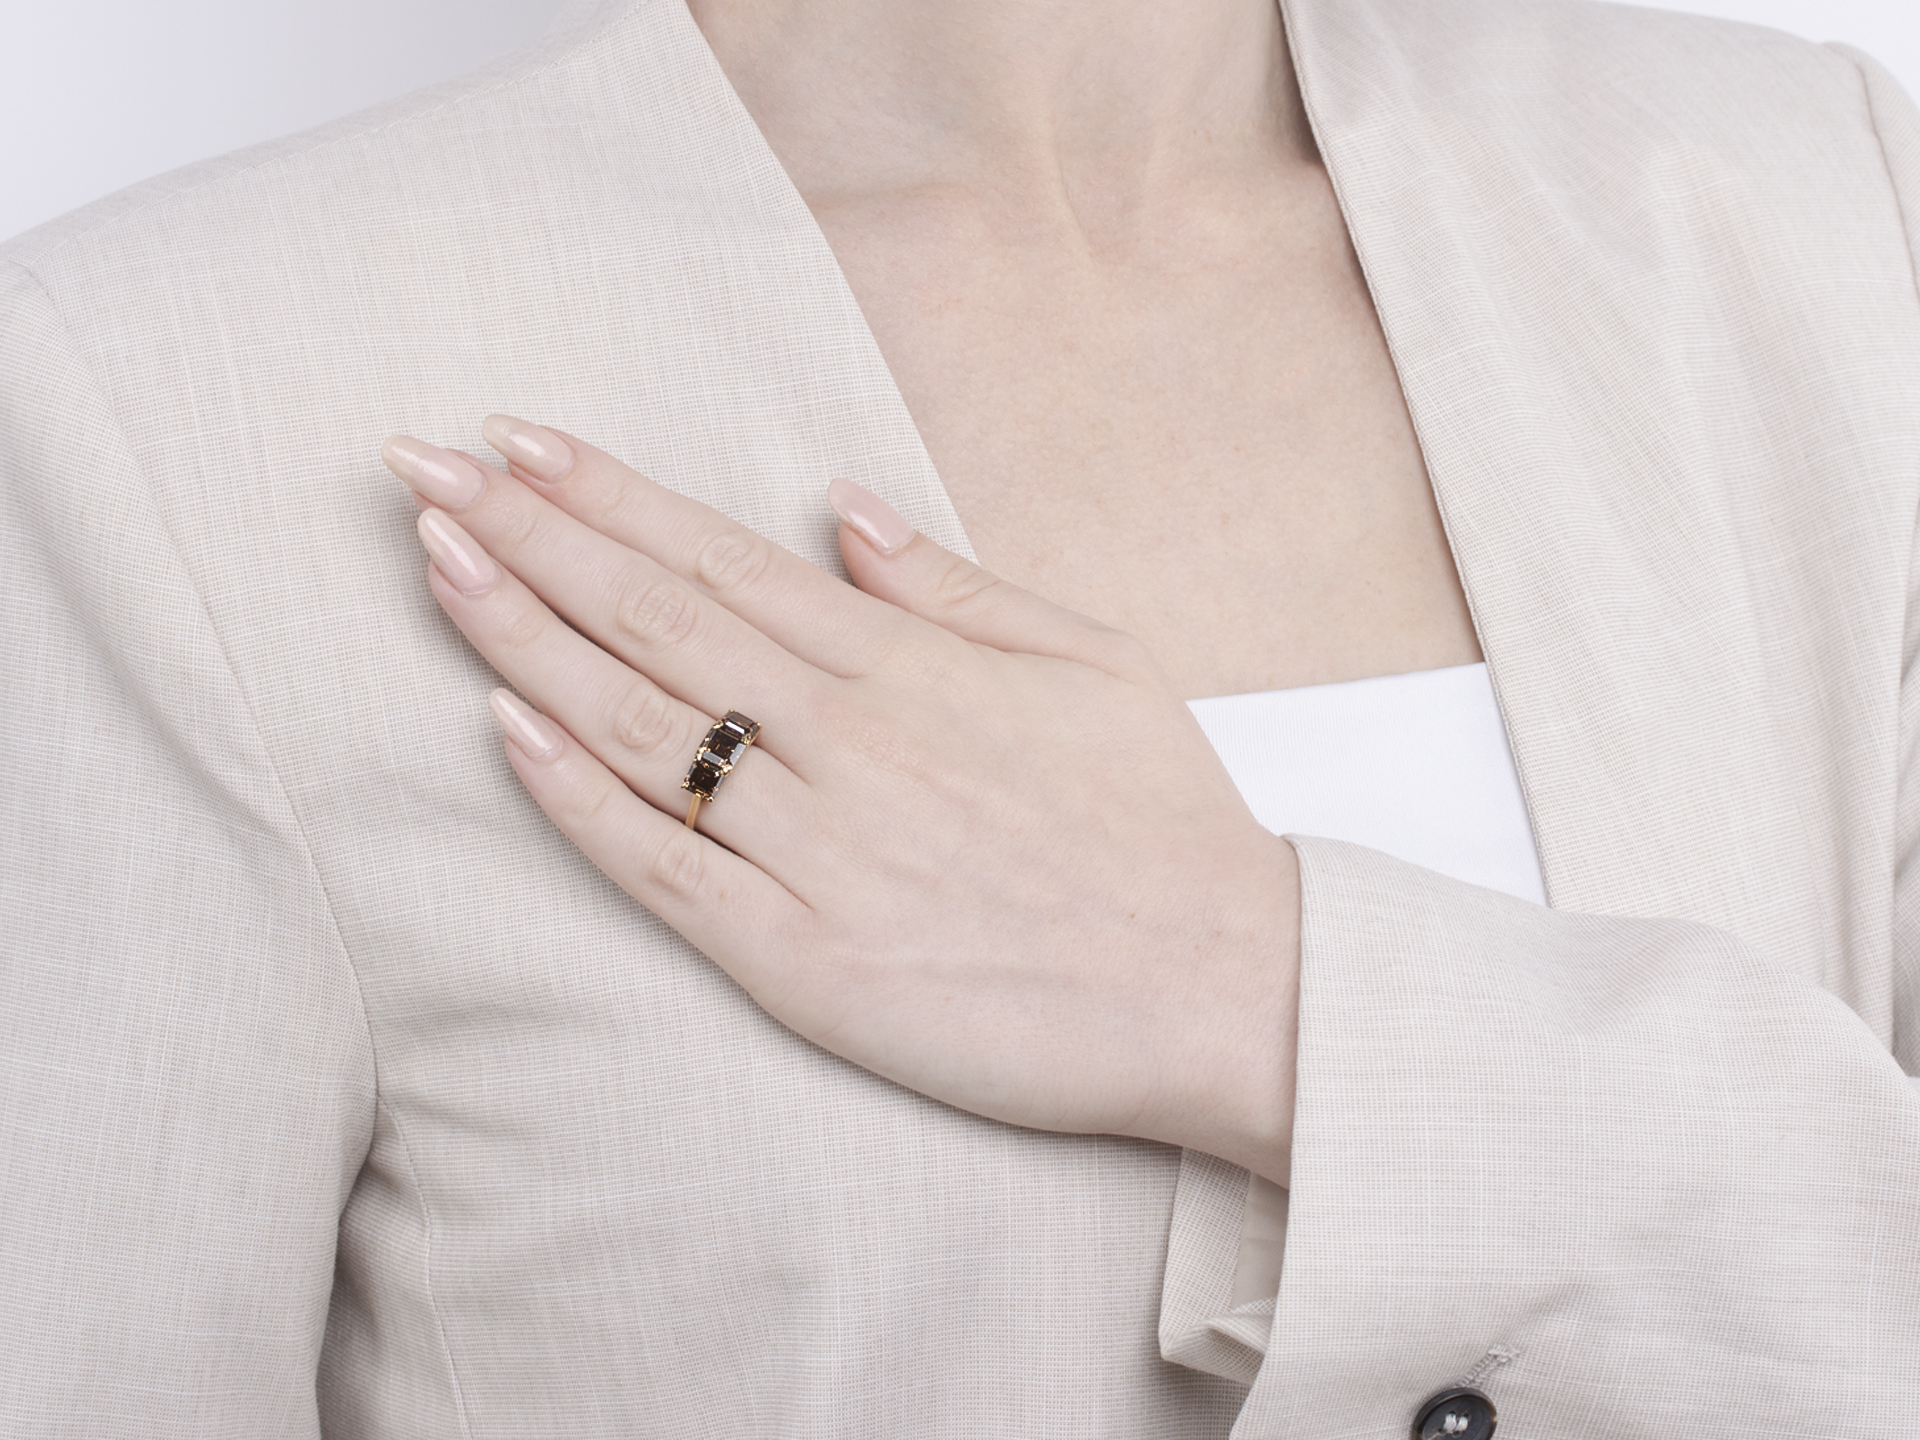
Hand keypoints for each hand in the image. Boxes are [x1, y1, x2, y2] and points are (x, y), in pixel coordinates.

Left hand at [381, 418, 1302, 1182]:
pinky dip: (580, 800)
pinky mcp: (804, 961)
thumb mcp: (1090, 659)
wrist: (1225, 988)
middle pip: (653, 618)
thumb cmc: (1162, 822)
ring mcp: (817, 851)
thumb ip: (955, 582)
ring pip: (640, 727)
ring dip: (522, 637)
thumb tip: (843, 503)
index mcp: (908, 666)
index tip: (513, 440)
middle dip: (524, 534)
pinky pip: (667, 871)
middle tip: (417, 465)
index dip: (605, 495)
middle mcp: (846, 741)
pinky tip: (508, 732)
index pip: (720, 558)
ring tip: (433, 560)